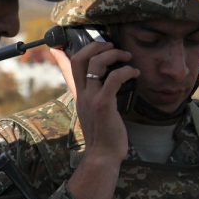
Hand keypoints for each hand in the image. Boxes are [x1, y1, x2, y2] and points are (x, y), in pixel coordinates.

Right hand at [48, 45, 138, 198]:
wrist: (103, 156)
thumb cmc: (104, 136)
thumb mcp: (95, 113)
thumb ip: (96, 99)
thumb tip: (104, 90)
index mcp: (80, 95)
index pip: (67, 68)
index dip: (63, 52)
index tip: (62, 42)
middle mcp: (82, 94)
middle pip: (79, 58)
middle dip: (95, 45)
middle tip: (111, 45)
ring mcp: (91, 99)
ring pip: (95, 64)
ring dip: (113, 55)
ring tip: (127, 56)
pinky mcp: (103, 105)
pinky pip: (113, 79)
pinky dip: (126, 71)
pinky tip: (135, 72)